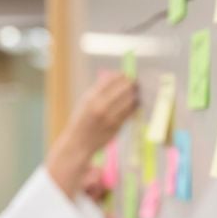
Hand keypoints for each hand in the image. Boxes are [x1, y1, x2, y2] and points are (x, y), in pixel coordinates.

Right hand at [47, 72, 137, 196]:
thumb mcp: (85, 102)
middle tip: (137, 83)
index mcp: (91, 97)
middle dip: (132, 84)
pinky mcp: (116, 126)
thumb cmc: (83, 121)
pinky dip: (135, 106)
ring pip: (129, 100)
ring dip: (136, 95)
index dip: (121, 76)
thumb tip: (113, 75)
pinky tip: (137, 103)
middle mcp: (100, 105)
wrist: (78, 142)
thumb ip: (98, 90)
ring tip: (138, 93)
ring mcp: (108, 116)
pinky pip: (130, 112)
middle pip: (123, 88)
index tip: (127, 75)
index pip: (111, 80)